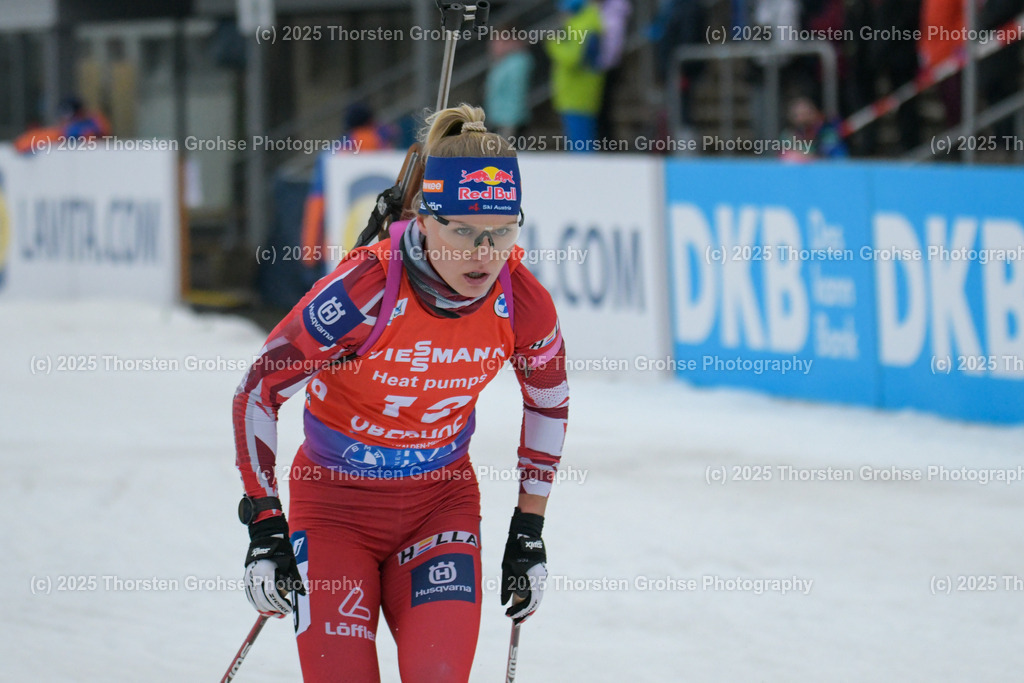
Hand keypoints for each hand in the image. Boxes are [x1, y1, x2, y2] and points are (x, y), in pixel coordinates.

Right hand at [243, 516, 304, 616]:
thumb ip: (296, 579)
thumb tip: (303, 594)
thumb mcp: (291, 563)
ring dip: (264, 609)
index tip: (288, 610)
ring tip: (275, 613)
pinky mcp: (246, 578)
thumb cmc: (282, 551)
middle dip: (273, 610)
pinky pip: (250, 596)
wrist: (266, 539)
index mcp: (267, 571)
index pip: (273, 595)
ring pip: (254, 600)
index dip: (281, 605)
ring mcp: (248, 577)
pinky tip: (265, 608)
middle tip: (282, 614)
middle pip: (263, 600)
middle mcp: (255, 576)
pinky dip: (257, 604)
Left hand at [500, 508, 546, 623]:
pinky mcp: (541, 572)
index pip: (528, 602)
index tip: (509, 617)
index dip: (519, 612)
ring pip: (537, 596)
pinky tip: (523, 600)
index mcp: (532, 579)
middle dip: (525, 613)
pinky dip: (531, 597)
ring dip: (528, 606)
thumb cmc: (514, 550)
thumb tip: (505, 603)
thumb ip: (506, 587)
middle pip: (535, 602)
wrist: (526, 533)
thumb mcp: (507, 568)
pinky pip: (537, 589)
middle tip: (516, 621)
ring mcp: (542, 575)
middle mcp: (540, 579)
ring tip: (519, 614)